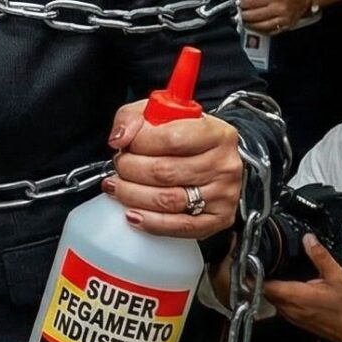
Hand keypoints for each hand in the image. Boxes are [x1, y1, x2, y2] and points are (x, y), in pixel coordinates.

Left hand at [104, 103, 242, 238]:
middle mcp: (224, 164)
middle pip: (164, 172)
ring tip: (117, 187)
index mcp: (216, 133)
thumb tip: (119, 138)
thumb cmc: (188, 137)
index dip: (138, 144)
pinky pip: (180, 226)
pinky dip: (151, 223)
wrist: (216, 160)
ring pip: (168, 200)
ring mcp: (223, 194)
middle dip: (130, 170)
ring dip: (132, 195)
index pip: (171, 139)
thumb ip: (134, 118)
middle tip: (119, 166)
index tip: (124, 144)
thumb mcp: (161, 115)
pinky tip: (133, 214)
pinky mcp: (218, 218)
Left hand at [238, 0, 314, 35]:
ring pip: (257, 25)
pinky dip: (257, 28)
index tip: (234, 1)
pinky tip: (253, 24)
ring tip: (242, 18)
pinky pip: (266, 31)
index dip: (239, 1)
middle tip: (236, 10)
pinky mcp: (284, 27)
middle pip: (251, 14)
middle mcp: (278, 8)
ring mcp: (281, 19)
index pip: (249, 1)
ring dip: (247, 22)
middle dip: (241, 12)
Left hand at [257, 236, 341, 341]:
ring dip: (270, 288)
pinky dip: (280, 296)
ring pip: (273, 300)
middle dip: (261, 279)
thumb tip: (308, 240)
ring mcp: (294, 318)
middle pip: (265, 293)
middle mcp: (291, 309)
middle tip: (261, 262)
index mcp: (297, 297)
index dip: (255, 274)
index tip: (252, 261)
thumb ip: (320, 256)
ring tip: (272, 271)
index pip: (265, 286)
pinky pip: (282, 307)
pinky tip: (288, 286)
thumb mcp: (338, 276)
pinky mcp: (298, 322)